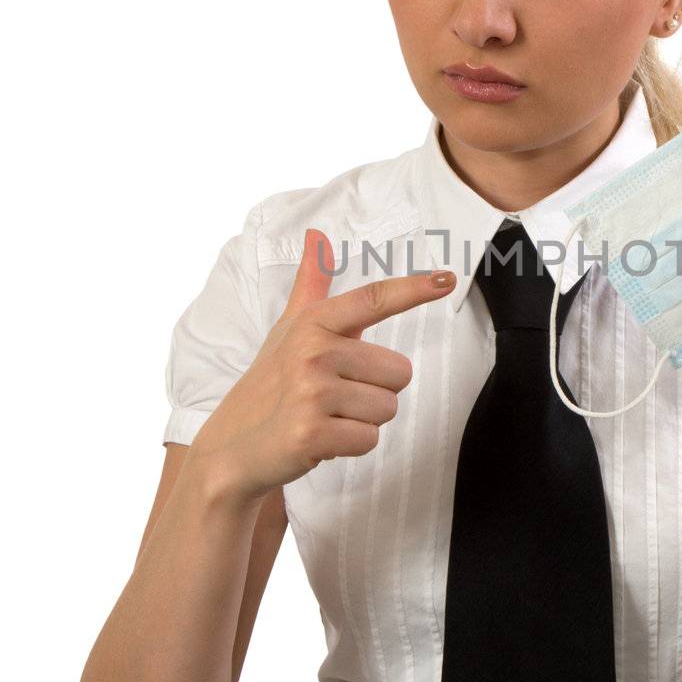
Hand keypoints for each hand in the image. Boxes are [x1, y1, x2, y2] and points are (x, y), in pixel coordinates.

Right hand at [188, 228, 455, 503]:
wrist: (234, 446)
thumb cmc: (272, 383)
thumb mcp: (289, 329)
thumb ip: (311, 284)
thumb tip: (317, 235)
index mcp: (313, 323)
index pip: (373, 299)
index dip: (413, 288)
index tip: (447, 279)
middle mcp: (312, 352)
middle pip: (398, 371)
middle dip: (376, 391)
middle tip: (335, 397)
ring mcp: (311, 393)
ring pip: (387, 408)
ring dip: (363, 420)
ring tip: (327, 416)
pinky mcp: (312, 434)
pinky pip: (369, 439)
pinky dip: (351, 445)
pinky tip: (322, 438)